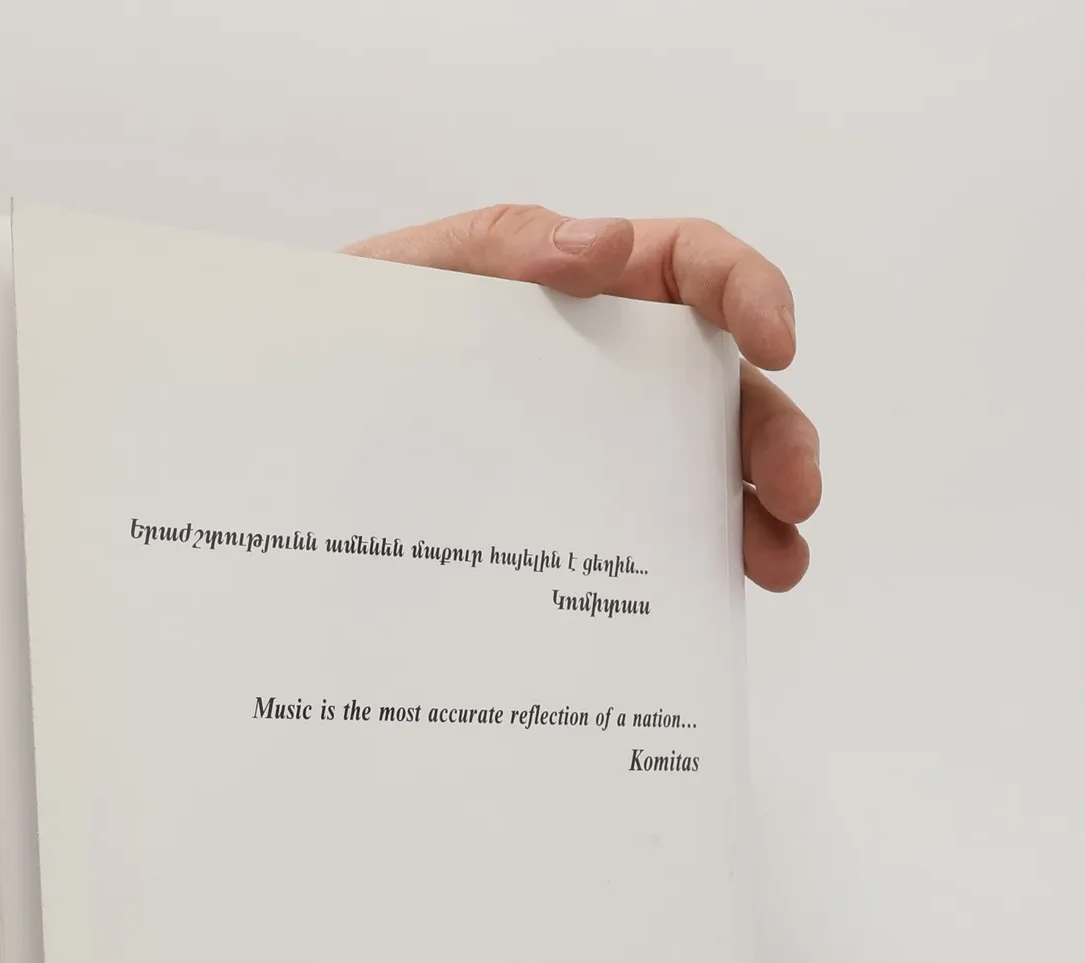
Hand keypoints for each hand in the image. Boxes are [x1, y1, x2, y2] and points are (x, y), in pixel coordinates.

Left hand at [345, 206, 817, 591]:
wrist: (291, 431)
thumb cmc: (347, 336)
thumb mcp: (403, 278)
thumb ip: (497, 246)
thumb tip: (595, 246)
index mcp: (587, 286)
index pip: (693, 268)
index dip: (750, 292)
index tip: (776, 343)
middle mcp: (612, 366)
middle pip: (726, 387)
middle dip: (777, 434)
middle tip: (793, 492)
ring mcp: (599, 446)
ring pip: (705, 469)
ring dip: (757, 511)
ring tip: (777, 562)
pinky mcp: (574, 515)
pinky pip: (647, 534)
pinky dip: (691, 563)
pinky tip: (709, 595)